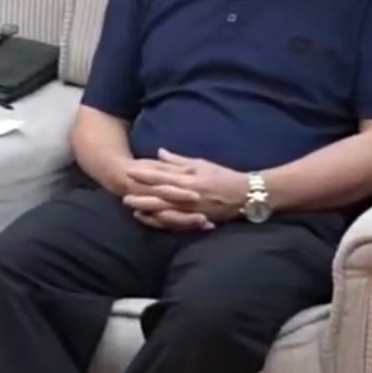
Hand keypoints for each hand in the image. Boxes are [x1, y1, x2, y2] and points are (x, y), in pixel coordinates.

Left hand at [123, 149, 247, 227]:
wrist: (248, 194)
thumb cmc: (224, 177)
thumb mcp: (202, 164)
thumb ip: (179, 160)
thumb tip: (159, 152)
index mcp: (190, 177)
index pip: (164, 175)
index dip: (146, 173)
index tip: (129, 170)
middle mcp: (189, 193)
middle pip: (161, 193)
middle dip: (142, 193)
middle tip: (123, 193)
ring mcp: (192, 207)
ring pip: (166, 208)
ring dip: (148, 208)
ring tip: (131, 207)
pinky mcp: (197, 218)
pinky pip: (176, 220)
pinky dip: (162, 220)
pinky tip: (149, 219)